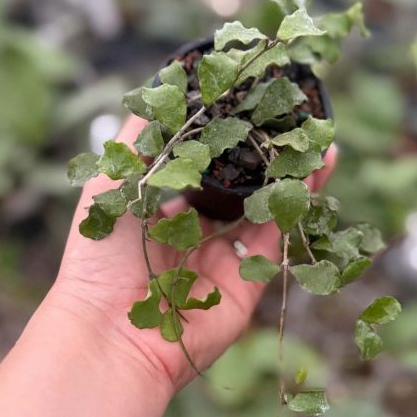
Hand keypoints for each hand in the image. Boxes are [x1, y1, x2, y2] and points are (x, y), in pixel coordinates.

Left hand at [54, 116, 335, 391]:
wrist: (112, 333)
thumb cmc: (100, 257)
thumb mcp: (111, 183)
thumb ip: (140, 138)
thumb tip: (162, 83)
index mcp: (163, 210)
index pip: (201, 165)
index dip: (226, 136)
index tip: (248, 102)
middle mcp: (197, 233)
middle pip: (240, 186)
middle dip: (266, 154)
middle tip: (291, 115)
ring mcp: (225, 257)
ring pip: (265, 207)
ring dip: (292, 173)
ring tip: (316, 134)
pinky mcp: (249, 282)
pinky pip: (277, 235)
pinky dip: (299, 202)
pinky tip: (317, 167)